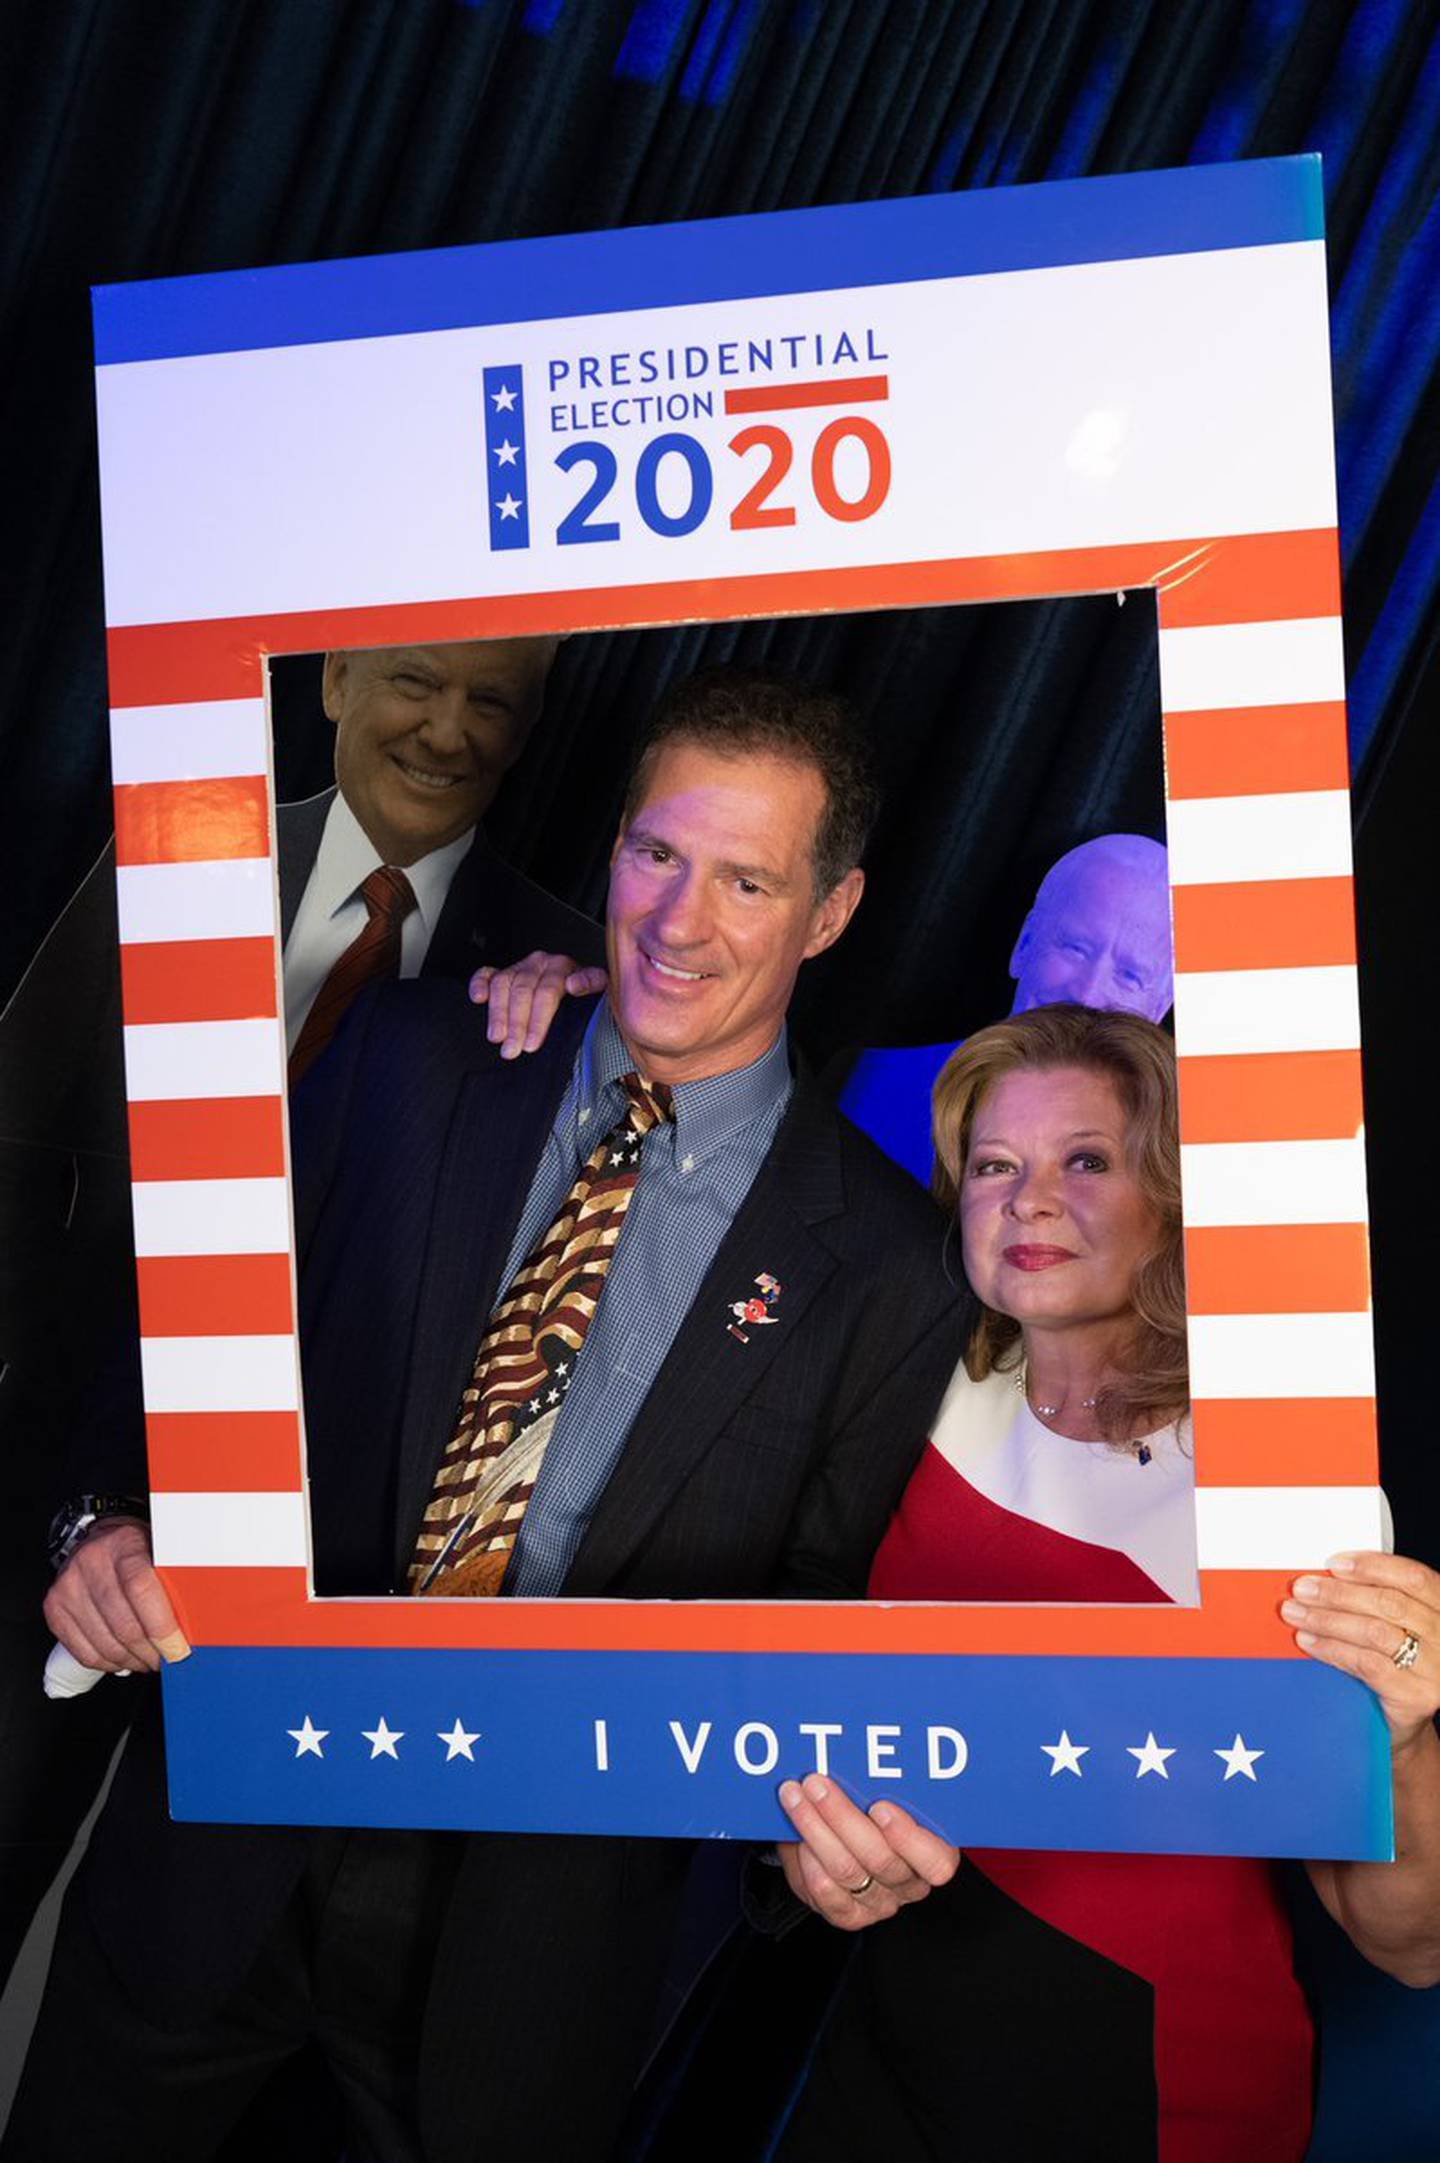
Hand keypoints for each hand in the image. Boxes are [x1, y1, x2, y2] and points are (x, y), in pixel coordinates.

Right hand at [43, 1518, 188, 1673]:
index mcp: (125, 1544)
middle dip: (150, 1653)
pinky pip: (83, 1652)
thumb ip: (176, 1582)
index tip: (178, 1650)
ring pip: (104, 1644)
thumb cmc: (138, 1548)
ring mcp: (68, 1585)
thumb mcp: (162, 1550)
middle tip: (166, 1659)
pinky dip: (108, 1663)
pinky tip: (124, 1659)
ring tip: (147, 1660)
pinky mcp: (54, 1606)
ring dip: (132, 1661)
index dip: (161, 1628)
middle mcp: (92, 1562)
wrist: (101, 1536)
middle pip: (123, 1624)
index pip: (141, 1589)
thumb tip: (201, 1627)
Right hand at [468, 951, 607, 1058]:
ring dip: (497, 1013)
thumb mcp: (599, 990)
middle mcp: (539, 963)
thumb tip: (574, 984)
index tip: (533, 1044)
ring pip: (502, 985)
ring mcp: (520, 967)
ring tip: (497, 1038)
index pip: (546, 992)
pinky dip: (479, 984)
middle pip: (522, 992)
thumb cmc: (585, 997)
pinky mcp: (503, 973)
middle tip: (513, 1049)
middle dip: (516, 1024)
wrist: (578, 992)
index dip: (538, 1020)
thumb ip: (592, 983)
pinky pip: (487, 975)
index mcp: (562, 966)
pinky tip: (478, 998)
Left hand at [777, 1773, 957, 1930]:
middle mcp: (908, 1884)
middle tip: (816, 1783)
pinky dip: (805, 1859)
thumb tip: (858, 1746)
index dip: (909, 1837)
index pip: (936, 1861)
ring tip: (795, 1795)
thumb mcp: (890, 1792)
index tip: (880, 1806)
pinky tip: (795, 1834)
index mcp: (933, 1855)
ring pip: (845, 1871)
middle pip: (879, 1859)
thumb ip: (885, 1781)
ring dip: (813, 1827)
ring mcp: (878, 1903)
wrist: (845, 1839)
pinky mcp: (848, 1915)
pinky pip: (823, 1893)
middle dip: (841, 1816)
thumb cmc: (874, 1808)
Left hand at [1282, 1552, 1439, 1755]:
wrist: (1405, 1723)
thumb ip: (1373, 1600)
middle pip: (1390, 1604)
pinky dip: (1332, 1649)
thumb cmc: (1395, 1664)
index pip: (1414, 1577)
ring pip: (1375, 1632)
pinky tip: (1309, 1642)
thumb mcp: (1394, 1626)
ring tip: (1296, 1614)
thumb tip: (1323, 1577)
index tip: (1333, 1563)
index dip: (1372, 1566)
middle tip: (1302, 1588)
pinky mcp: (1417, 1696)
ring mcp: (1436, 1669)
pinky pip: (1368, 1664)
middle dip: (1338, 1593)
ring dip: (1328, 1620)